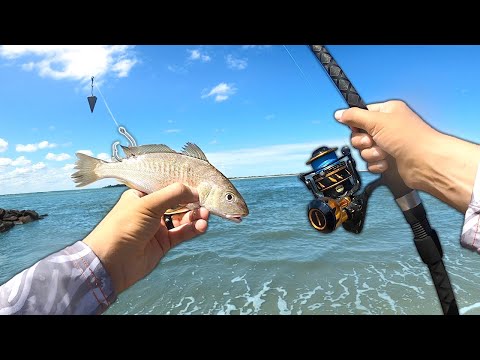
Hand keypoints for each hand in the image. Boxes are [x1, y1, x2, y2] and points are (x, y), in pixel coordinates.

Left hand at [83, 183, 208, 293]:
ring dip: (195, 215)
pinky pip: (183, 232)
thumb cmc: (123, 227)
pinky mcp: (164, 243)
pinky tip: (202, 226)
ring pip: (183, 217)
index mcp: (142, 195)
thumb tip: (195, 191)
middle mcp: (151, 210)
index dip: (183, 184)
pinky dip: (193, 228)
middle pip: (178, 201)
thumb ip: (173, 194)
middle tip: (206, 200)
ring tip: (206, 215)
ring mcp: (157, 227)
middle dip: (193, 201)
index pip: (166, 185)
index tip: (199, 183)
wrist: (110, 263)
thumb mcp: (147, 204)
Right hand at [334, 100, 479, 212]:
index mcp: (387, 112)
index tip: (359, 128)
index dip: (357, 124)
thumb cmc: (409, 138)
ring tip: (384, 153)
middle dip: (363, 142)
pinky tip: (387, 163)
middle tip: (373, 141)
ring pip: (364, 151)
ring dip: (371, 154)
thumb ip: (355, 116)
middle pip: (359, 135)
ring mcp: (388, 144)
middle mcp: (387, 127)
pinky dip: (377, 164)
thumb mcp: (377, 121)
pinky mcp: (389, 160)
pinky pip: (371, 163)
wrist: (425, 163)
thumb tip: (339, 113)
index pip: (361, 115)